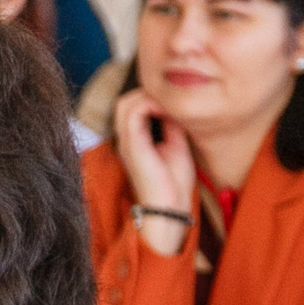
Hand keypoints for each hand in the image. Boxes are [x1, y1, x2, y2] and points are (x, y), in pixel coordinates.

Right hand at [112, 89, 197, 255]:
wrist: (170, 209)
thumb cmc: (174, 185)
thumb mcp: (177, 146)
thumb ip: (172, 125)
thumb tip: (174, 108)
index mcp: (135, 141)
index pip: (134, 108)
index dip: (154, 100)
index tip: (176, 105)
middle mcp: (126, 139)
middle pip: (126, 102)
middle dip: (149, 95)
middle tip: (171, 103)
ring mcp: (126, 141)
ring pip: (127, 102)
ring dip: (149, 98)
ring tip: (169, 106)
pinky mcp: (132, 144)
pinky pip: (134, 111)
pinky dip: (152, 104)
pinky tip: (168, 112)